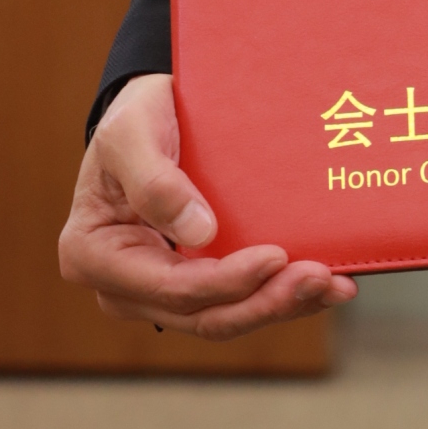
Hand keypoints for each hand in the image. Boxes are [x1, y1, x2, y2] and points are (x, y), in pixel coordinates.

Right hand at [57, 73, 356, 339]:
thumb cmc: (135, 118)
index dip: (226, 280)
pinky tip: (326, 284)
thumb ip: (155, 182)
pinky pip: (240, 300)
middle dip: (265, 302)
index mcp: (94, 256)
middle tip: (320, 277)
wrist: (155, 111)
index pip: (170, 286)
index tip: (276, 255)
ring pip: (227, 317)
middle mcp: (125, 287)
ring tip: (333, 284)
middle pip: (202, 315)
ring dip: (282, 305)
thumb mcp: (130, 134)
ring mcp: (161, 290)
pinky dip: (283, 295)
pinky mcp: (196, 282)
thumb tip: (199, 234)